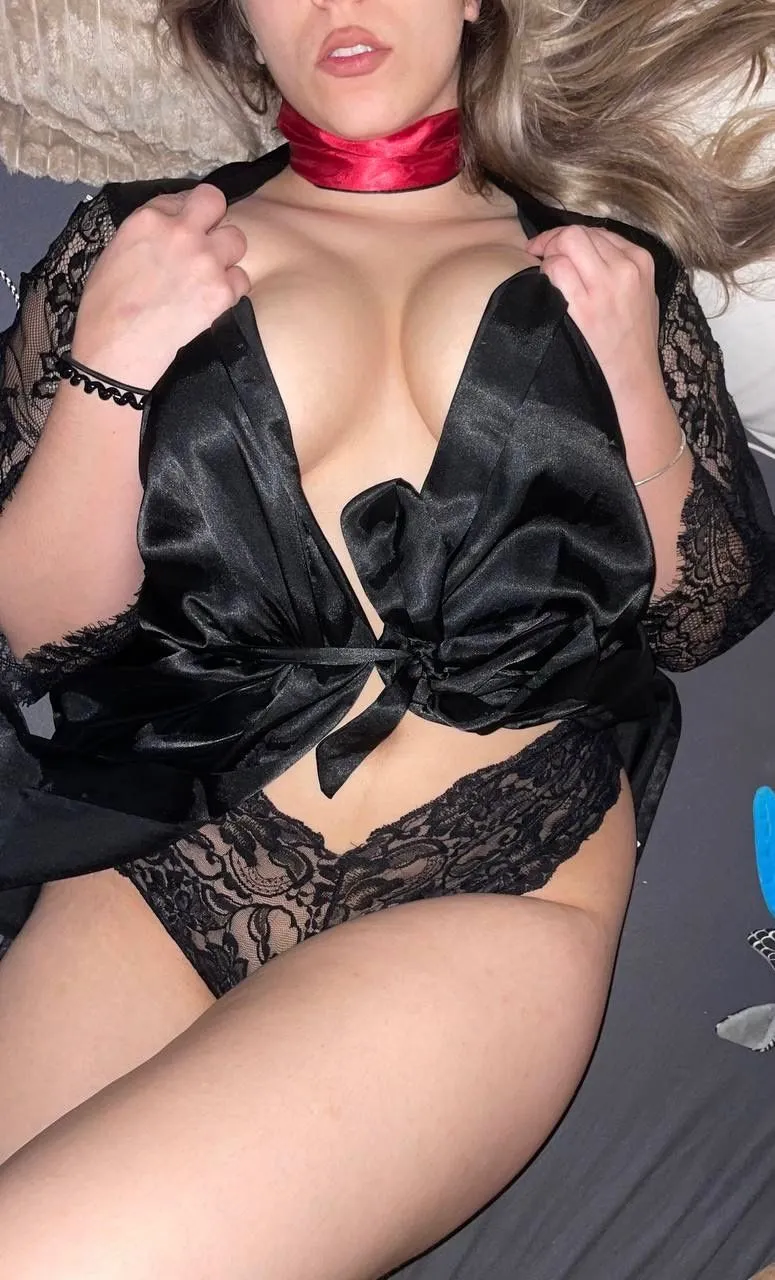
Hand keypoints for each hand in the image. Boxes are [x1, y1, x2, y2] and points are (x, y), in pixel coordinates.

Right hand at [71, 184, 250, 389]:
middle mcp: (181, 231)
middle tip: (205, 241)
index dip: (184, 215)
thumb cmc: (105, 304)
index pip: (182, 197)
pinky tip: (212, 299)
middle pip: (215, 201)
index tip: (180, 232)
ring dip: (226, 254)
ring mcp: (205, 260)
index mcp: (148, 218)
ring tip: (209, 273)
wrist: (117, 347)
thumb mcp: (117, 250)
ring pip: (237, 238)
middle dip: (213, 218)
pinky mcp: (220, 291)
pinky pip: (242, 278)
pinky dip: (231, 288)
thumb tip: (169, 230)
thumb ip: (149, 233)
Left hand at [525, 225, 661, 400]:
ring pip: (567, 243)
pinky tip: (547, 284)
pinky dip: (546, 271)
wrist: (635, 373)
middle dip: (554, 239)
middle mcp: (625, 267)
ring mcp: (605, 285)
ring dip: (549, 253)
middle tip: (540, 253)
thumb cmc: (637, 336)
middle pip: (579, 233)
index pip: (598, 232)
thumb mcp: (642, 291)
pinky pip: (557, 269)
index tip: (557, 247)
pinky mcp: (585, 305)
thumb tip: (588, 251)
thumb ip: (621, 266)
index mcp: (640, 260)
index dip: (571, 237)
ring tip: (544, 269)